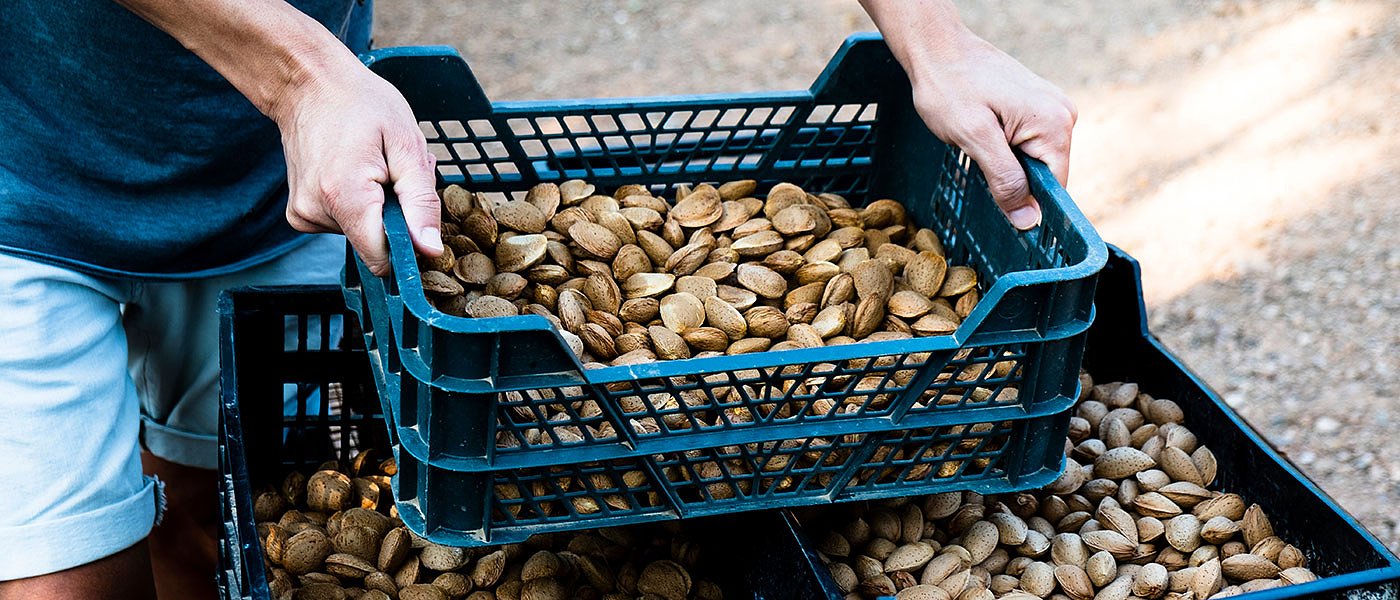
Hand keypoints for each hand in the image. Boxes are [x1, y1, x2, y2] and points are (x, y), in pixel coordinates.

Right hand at [275, 61, 442, 275]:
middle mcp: (315, 213)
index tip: (415, 211)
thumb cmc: (361, 105)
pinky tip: (356, 172)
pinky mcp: (300, 214)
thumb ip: (421, 203)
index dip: (408, 243)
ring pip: (362, 232)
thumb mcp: (407, 145)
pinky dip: (359, 203)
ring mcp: (303, 216)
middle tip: (395, 171)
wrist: (309, 83)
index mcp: (343, 198)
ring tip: (375, 165)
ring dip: (380, 204)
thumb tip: (430, 250)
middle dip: (396, 213)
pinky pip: (343, 224)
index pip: (383, 258)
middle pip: (375, 242)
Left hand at [907, 30, 1075, 228]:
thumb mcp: (974, 138)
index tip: (997, 206)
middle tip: (976, 160)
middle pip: (1043, 175)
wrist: (936, 47)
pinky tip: (981, 134)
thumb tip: (1029, 221)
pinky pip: (1025, 143)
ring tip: (976, 141)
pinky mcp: (1034, 105)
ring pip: (1032, 160)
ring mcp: (1049, 107)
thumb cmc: (949, 87)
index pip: (1054, 187)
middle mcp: (1062, 114)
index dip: (1027, 204)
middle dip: (1011, 180)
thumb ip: (1005, 180)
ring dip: (1003, 164)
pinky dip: (1003, 149)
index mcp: (1054, 124)